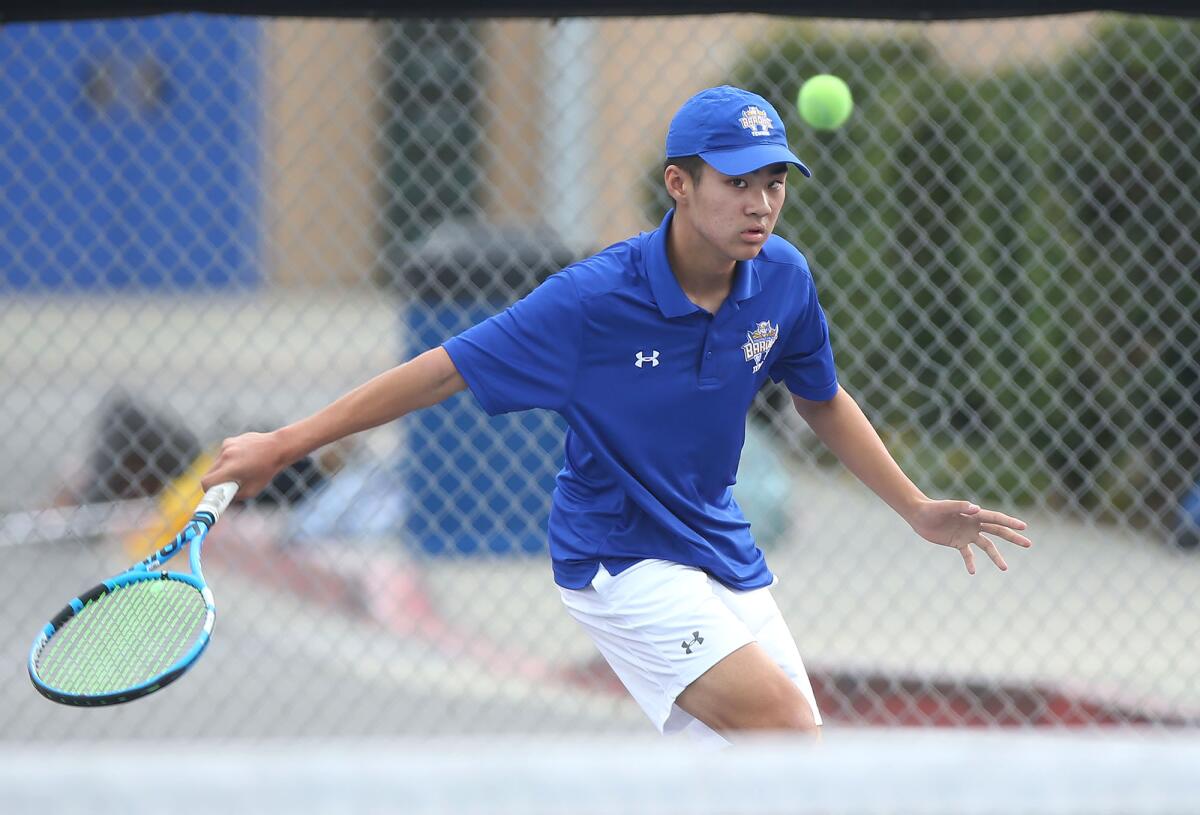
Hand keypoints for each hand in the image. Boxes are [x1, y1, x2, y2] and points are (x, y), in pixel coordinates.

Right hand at [200, 431, 289, 500]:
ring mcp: (226, 446)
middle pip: (209, 473)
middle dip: (215, 481)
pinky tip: (242, 459)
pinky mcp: (229, 441)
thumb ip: (235, 497)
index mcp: (230, 469)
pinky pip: (222, 455)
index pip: (206, 482)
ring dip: (222, 470)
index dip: (208, 491)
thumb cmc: (267, 471)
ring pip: (215, 464)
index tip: (213, 495)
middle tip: (226, 485)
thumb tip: (223, 501)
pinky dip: (228, 460)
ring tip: (240, 470)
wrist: (277, 448)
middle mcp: (225, 456)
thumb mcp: (252, 490)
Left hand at [906, 498, 1031, 573]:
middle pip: (997, 532)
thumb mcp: (944, 507)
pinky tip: (972, 572)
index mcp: (973, 514)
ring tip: (1005, 568)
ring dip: (996, 556)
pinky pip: (968, 555)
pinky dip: (970, 563)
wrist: (918, 515)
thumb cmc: (931, 508)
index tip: (1023, 527)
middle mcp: (973, 524)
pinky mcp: (957, 543)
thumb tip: (976, 508)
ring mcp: (967, 534)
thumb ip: (959, 506)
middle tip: (1028, 544)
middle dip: (1013, 537)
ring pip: (987, 546)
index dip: (1009, 522)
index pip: (995, 518)